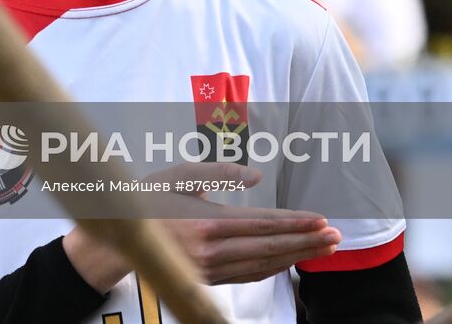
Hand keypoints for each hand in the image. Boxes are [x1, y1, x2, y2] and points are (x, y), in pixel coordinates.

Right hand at [62, 163, 340, 292]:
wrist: (116, 240)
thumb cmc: (146, 199)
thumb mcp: (178, 175)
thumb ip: (219, 173)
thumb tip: (256, 176)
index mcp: (206, 223)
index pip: (262, 225)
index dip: (294, 224)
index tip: (321, 220)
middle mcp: (211, 250)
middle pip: (269, 248)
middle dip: (306, 243)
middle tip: (335, 238)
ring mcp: (210, 269)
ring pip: (263, 265)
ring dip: (296, 257)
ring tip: (322, 248)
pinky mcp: (207, 278)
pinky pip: (248, 274)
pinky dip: (273, 268)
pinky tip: (289, 260)